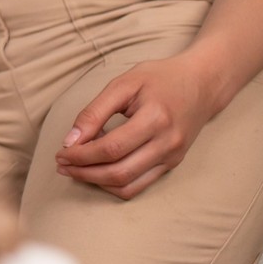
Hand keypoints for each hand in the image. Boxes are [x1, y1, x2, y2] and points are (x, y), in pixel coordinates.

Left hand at [54, 56, 227, 200]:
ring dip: (97, 182)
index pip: (111, 148)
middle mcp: (168, 143)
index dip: (81, 155)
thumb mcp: (123, 84)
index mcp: (156, 119)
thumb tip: (71, 141)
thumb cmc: (159, 78)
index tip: (60, 152)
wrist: (202, 84)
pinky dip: (114, 184)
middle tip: (61, 165)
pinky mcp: (173, 164)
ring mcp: (173, 157)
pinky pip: (139, 185)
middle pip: (118, 172)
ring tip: (74, 171)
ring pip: (128, 185)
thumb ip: (95, 112)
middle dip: (84, 172)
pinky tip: (97, 171)